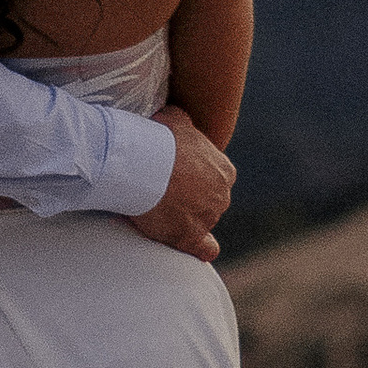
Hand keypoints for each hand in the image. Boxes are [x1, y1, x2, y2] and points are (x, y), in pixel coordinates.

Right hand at [126, 105, 233, 261]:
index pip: (214, 179)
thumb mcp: (175, 118)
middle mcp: (222, 195)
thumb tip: (177, 118)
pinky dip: (201, 249)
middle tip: (164, 193)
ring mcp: (208, 218)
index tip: (175, 176)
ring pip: (202, 222)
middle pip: (209, 202)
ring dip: (186, 220)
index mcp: (224, 170)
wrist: (144, 163)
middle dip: (191, 199)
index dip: (194, 179)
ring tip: (159, 211)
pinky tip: (195, 248)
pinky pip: (205, 249)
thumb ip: (183, 123)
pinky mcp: (190, 237)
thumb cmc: (159, 138)